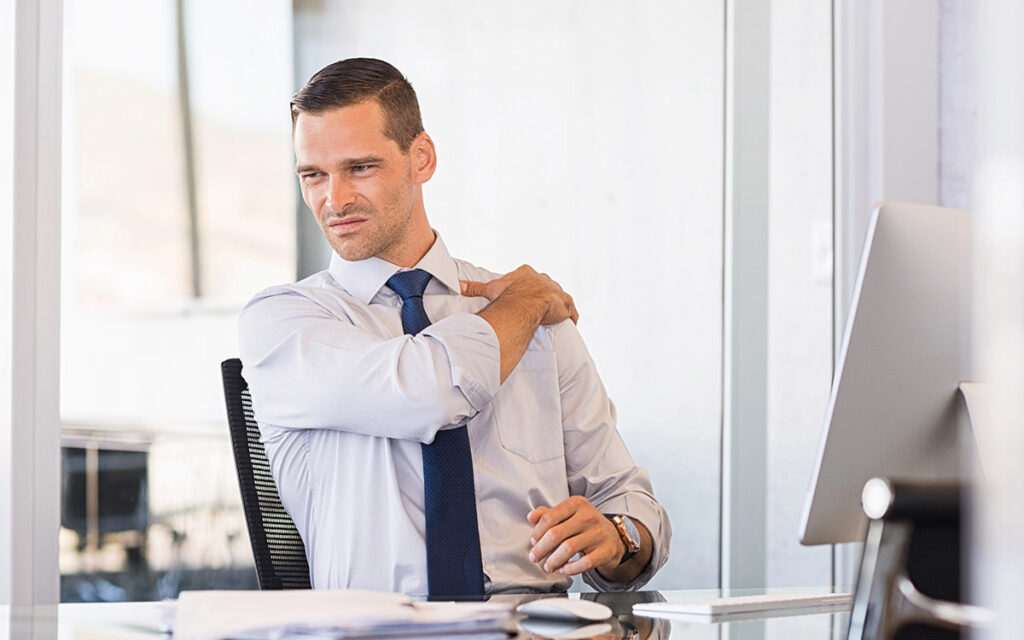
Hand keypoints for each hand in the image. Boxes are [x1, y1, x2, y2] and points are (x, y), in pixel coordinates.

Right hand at [461, 265, 577, 325]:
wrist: (525, 304)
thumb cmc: (508, 296)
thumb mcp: (491, 289)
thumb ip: (476, 287)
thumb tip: (458, 286)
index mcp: (527, 273)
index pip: (528, 277)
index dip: (527, 286)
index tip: (524, 294)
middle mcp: (543, 279)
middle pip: (545, 285)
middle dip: (543, 294)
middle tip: (539, 307)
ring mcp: (556, 290)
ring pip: (559, 296)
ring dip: (558, 305)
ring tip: (554, 315)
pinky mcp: (565, 304)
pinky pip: (571, 310)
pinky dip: (571, 316)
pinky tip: (569, 323)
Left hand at [526, 496, 623, 576]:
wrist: (614, 537)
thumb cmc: (585, 526)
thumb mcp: (568, 515)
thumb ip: (548, 514)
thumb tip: (531, 516)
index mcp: (577, 504)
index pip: (549, 517)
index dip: (537, 532)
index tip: (533, 541)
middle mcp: (589, 516)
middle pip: (556, 534)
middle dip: (541, 548)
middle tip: (535, 557)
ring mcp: (599, 533)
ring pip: (568, 548)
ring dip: (553, 560)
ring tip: (548, 566)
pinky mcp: (607, 550)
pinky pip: (585, 562)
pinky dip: (571, 568)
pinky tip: (564, 570)